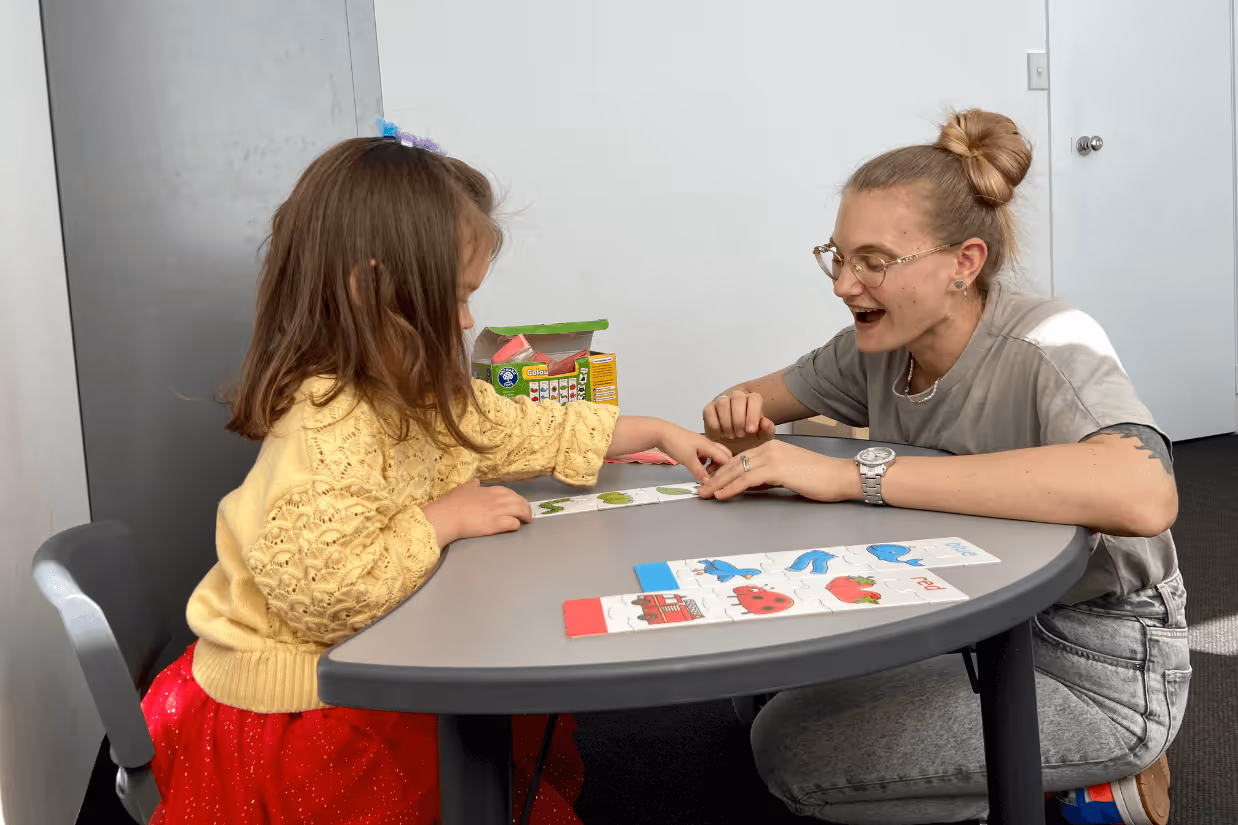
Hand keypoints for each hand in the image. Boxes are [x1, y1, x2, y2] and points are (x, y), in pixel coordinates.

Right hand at [422, 479, 532, 545]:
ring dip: (526, 516)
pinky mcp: (497, 524)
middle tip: (526, 514)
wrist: (448, 515)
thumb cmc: (453, 503)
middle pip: (520, 501)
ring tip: (526, 521)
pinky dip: (516, 525)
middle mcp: (498, 499)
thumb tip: (477, 481)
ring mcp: (498, 511)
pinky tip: (515, 527)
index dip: (516, 499)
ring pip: (521, 511)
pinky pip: (514, 523)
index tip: (517, 504)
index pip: (511, 493)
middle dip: (526, 507)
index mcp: (492, 490)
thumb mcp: (464, 488)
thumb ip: (472, 485)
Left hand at [655, 425, 732, 482]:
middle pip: (722, 454)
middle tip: (713, 474)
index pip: (725, 457)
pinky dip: (704, 461)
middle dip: (721, 465)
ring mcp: (700, 443)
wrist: (661, 433)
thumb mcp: (688, 460)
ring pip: (713, 454)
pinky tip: (696, 465)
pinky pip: (704, 454)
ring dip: (712, 463)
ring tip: (704, 471)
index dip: (726, 468)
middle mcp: (707, 443)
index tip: (722, 478)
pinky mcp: (693, 445)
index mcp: (709, 445)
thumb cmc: (675, 444)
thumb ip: (699, 471)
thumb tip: (708, 482)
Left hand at [696, 440, 861, 501]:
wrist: (840, 477)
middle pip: (734, 462)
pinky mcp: (777, 468)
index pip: (740, 458)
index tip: (711, 482)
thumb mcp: (789, 475)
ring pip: (737, 470)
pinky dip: (731, 487)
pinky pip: (746, 478)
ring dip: (718, 483)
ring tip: (705, 494)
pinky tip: (721, 495)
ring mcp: (773, 456)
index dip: (723, 471)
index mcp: (772, 447)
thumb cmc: (820, 479)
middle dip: (715, 476)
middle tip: (701, 489)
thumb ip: (770, 477)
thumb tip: (752, 486)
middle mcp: (770, 448)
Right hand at [703, 390, 776, 445]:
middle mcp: (737, 398)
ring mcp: (722, 402)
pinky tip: (720, 434)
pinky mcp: (709, 409)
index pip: (754, 398)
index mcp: (753, 401)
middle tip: (740, 435)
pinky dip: (715, 425)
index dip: (753, 414)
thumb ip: (767, 430)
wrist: (733, 448)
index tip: (751, 431)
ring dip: (727, 423)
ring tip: (731, 436)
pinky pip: (709, 412)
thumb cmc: (750, 440)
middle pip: (738, 397)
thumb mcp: (763, 439)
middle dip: (739, 419)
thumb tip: (764, 422)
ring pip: (723, 403)